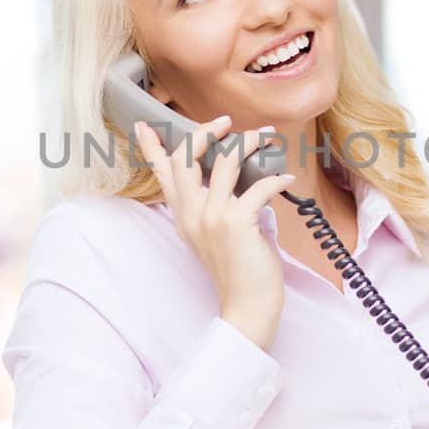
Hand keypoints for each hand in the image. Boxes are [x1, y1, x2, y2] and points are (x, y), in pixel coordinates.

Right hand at [133, 115, 296, 351]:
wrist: (247, 305)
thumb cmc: (237, 270)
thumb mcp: (212, 235)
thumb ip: (212, 206)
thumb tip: (233, 176)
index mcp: (183, 216)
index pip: (161, 174)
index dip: (152, 147)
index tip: (142, 124)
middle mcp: (191, 214)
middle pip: (185, 157)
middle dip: (205, 132)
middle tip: (226, 122)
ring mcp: (211, 217)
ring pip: (225, 162)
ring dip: (249, 143)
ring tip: (267, 137)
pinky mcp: (236, 223)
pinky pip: (258, 186)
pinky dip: (275, 179)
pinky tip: (285, 179)